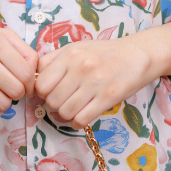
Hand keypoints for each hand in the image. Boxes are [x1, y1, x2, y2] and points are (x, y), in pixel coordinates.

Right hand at [0, 4, 37, 117]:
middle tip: (12, 88)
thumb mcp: (2, 35)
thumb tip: (37, 77)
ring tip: (0, 93)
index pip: (27, 72)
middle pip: (16, 90)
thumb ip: (24, 51)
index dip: (31, 83)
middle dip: (19, 93)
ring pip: (2, 103)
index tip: (27, 85)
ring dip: (6, 102)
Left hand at [35, 20, 170, 129]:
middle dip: (53, 105)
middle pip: (51, 100)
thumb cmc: (104, 53)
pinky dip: (77, 122)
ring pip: (64, 112)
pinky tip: (82, 115)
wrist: (137, 54)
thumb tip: (32, 78)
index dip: (41, 93)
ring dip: (65, 116)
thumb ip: (53, 60)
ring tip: (72, 110)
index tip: (48, 93)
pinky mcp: (109, 97)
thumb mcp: (76, 48)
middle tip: (61, 102)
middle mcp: (81, 67)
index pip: (40, 83)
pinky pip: (81, 120)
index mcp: (69, 54)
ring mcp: (95, 83)